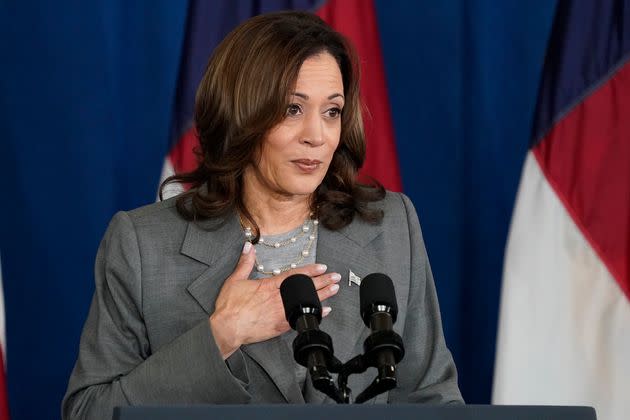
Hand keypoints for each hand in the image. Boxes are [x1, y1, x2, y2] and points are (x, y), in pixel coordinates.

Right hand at [209, 241, 340, 358]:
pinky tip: (324, 311)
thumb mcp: (235, 280)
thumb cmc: (229, 307)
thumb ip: (244, 263)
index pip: (294, 275)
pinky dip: (313, 314)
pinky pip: (301, 318)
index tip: (322, 267)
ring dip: (323, 296)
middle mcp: (278, 298)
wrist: (227, 328)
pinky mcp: (280, 326)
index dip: (310, 270)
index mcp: (269, 286)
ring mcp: (281, 313)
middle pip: (305, 288)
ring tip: (335, 289)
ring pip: (306, 302)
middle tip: (336, 277)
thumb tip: (248, 247)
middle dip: (322, 281)